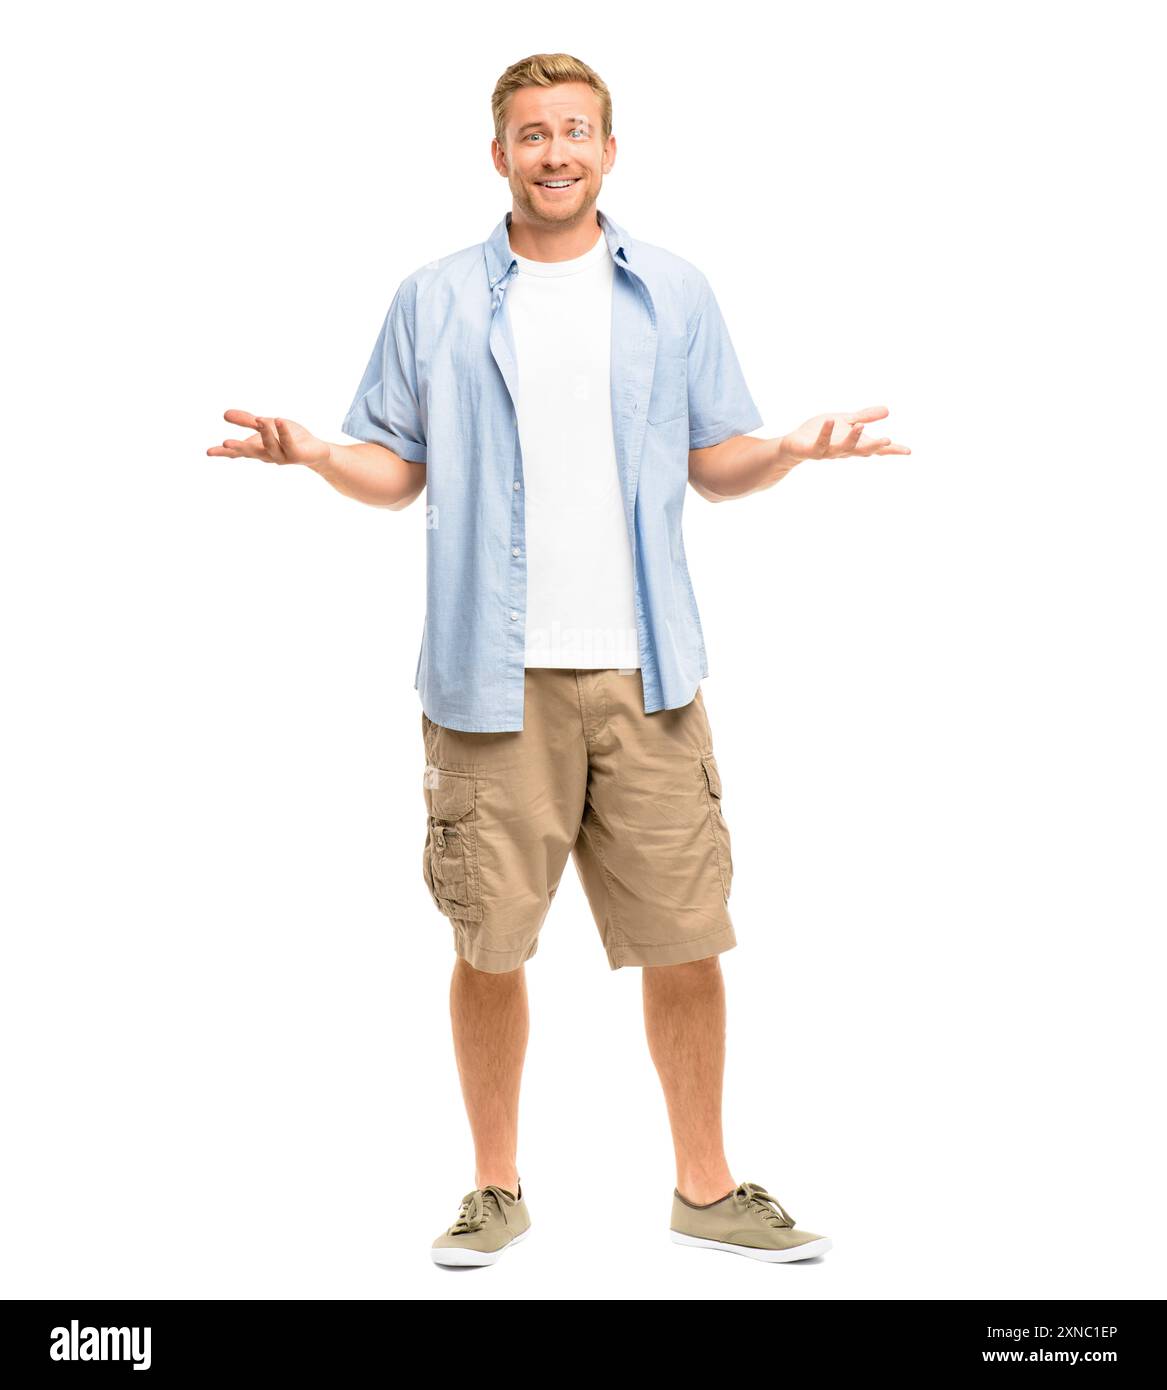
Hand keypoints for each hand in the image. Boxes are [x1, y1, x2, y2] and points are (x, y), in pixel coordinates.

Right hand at [206, 411, 329, 467]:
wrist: (314, 450)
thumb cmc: (288, 438)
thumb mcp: (264, 425)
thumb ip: (247, 420)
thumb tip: (224, 414)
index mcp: (257, 449)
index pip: (238, 452)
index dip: (223, 452)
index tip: (208, 452)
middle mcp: (267, 455)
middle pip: (251, 452)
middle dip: (238, 448)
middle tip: (225, 443)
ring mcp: (282, 456)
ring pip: (270, 446)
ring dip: (264, 434)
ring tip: (259, 420)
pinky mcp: (296, 454)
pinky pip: (288, 442)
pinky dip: (283, 431)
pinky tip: (278, 420)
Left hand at [778, 406, 910, 466]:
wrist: (793, 445)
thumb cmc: (820, 433)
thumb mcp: (846, 421)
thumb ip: (865, 416)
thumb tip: (888, 410)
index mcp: (853, 444)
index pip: (876, 449)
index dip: (892, 450)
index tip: (908, 451)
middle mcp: (843, 450)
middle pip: (863, 451)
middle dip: (875, 446)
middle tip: (888, 440)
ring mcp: (827, 452)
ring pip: (843, 449)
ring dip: (852, 439)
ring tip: (860, 426)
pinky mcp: (811, 450)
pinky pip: (819, 443)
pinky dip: (826, 433)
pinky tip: (830, 421)